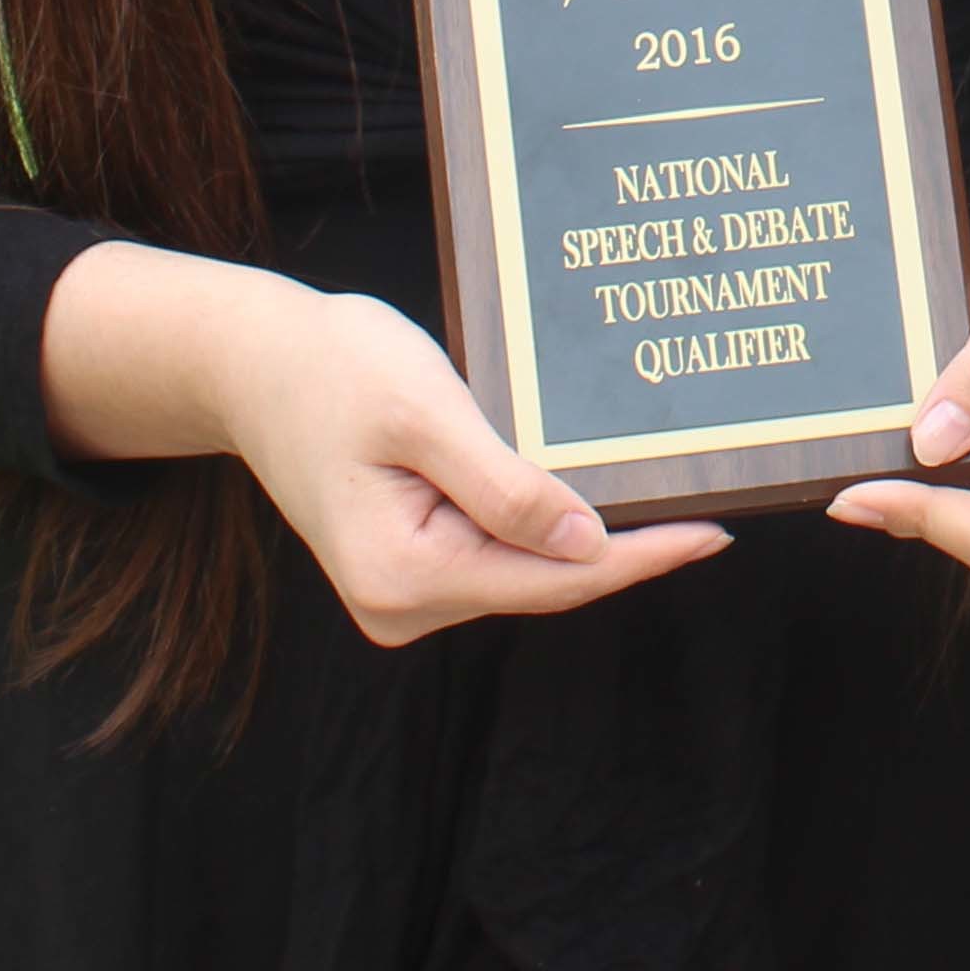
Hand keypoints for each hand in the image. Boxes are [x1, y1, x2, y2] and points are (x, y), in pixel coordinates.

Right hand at [214, 283, 731, 644]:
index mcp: (405, 576)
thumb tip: (589, 544)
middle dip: (625, 543)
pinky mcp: (409, 567)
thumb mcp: (427, 414)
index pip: (557, 579)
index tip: (716, 529)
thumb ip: (507, 487)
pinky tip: (589, 490)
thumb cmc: (333, 369)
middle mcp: (402, 606)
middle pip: (547, 582)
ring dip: (587, 533)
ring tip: (663, 489)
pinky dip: (546, 524)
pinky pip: (498, 553)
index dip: (643, 555)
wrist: (254, 364)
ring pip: (526, 569)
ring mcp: (403, 595)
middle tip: (713, 499)